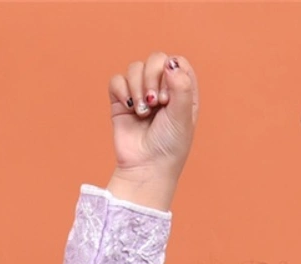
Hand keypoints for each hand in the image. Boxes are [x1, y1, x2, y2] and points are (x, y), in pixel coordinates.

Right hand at [109, 52, 197, 181]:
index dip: (171, 72)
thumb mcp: (183, 116)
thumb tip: (170, 63)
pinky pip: (117, 80)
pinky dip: (122, 91)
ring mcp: (140, 93)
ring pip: (135, 68)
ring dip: (138, 88)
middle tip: (156, 103)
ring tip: (143, 113)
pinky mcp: (122, 101)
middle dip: (153, 78)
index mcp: (181, 91)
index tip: (170, 97)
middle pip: (155, 59)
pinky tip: (130, 108)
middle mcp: (161, 89)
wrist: (146, 167)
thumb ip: (182, 86)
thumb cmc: (169, 146)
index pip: (177, 62)